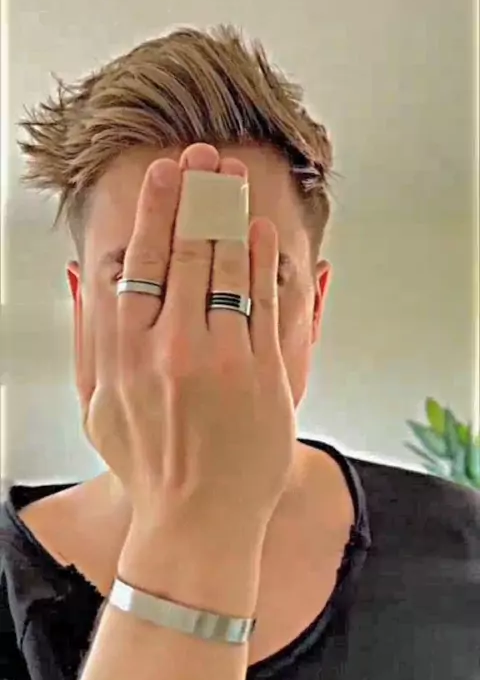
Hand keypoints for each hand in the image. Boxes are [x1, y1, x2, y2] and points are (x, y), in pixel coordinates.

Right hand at [84, 143, 295, 541]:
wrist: (199, 522)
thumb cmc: (147, 465)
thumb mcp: (96, 408)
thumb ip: (87, 340)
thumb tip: (83, 278)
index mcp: (124, 354)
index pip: (140, 261)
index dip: (156, 211)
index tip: (166, 176)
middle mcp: (170, 348)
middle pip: (186, 251)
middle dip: (197, 194)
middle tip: (204, 157)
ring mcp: (220, 358)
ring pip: (227, 266)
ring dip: (231, 214)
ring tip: (233, 179)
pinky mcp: (261, 372)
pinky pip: (264, 302)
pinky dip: (264, 261)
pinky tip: (262, 232)